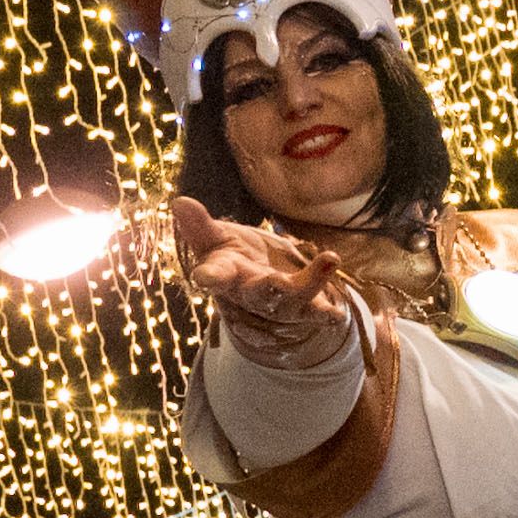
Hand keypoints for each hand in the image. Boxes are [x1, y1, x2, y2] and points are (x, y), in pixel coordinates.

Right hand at [174, 195, 361, 370]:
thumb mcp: (218, 239)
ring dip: (311, 284)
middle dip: (271, 288)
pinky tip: (338, 315)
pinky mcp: (305, 306)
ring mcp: (280, 303)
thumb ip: (201, 226)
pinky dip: (327, 315)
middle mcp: (253, 293)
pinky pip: (317, 313)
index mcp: (227, 274)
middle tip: (278, 282)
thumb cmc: (236, 257)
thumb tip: (179, 202)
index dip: (209, 276)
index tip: (203, 277)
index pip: (215, 274)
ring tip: (330, 258)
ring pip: (293, 301)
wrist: (263, 285)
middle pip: (260, 294)